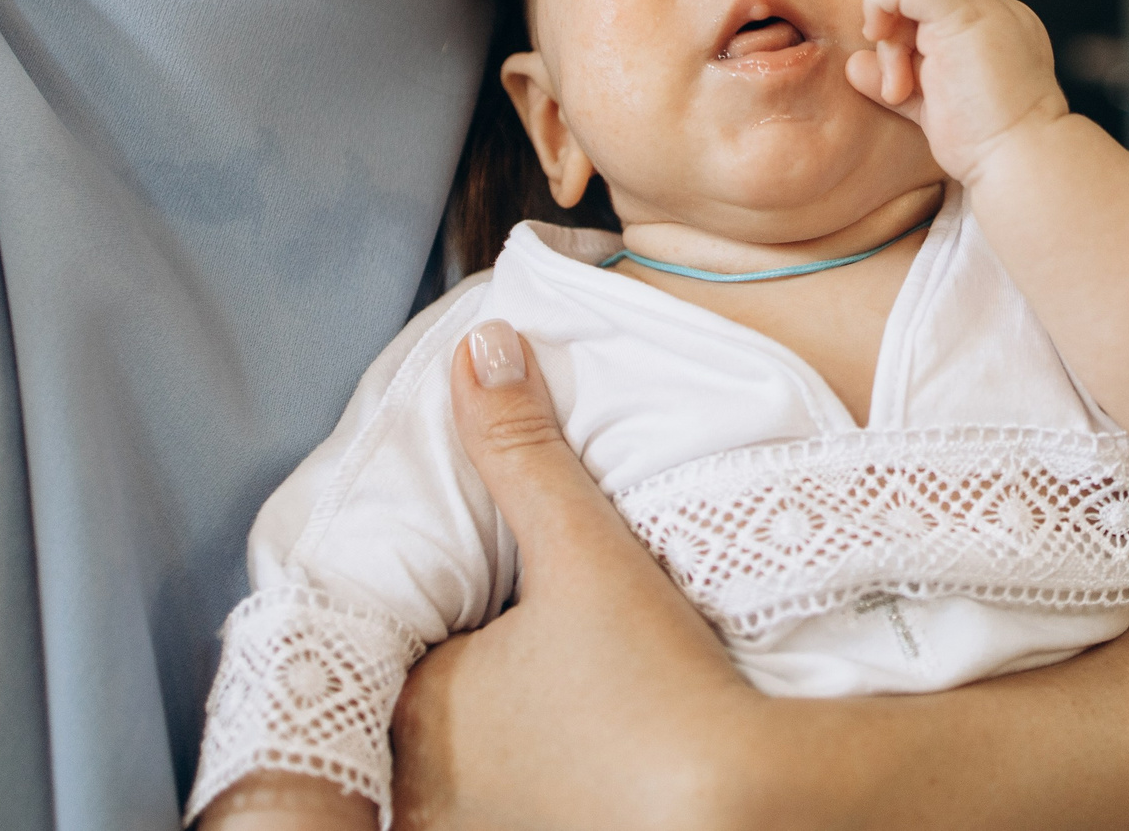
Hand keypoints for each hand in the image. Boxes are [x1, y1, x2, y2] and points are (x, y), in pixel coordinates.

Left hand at [390, 323, 775, 830]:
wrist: (742, 800)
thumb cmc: (654, 684)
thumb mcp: (583, 551)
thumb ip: (522, 452)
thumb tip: (481, 347)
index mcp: (418, 712)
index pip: (386, 643)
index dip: (424, 605)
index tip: (461, 581)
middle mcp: (428, 787)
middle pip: (416, 703)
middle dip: (450, 666)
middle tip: (504, 625)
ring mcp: (481, 828)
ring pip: (456, 761)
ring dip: (487, 722)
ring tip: (544, 681)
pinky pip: (506, 800)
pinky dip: (524, 773)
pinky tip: (575, 740)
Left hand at [845, 0, 1066, 183]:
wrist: (1020, 160)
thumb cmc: (986, 148)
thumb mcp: (937, 109)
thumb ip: (904, 82)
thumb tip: (857, 65)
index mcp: (1005, 31)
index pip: (953, 1)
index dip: (919, 32)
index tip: (910, 83)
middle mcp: (1000, 11)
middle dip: (902, 35)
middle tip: (900, 88)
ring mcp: (986, 8)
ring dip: (892, 40)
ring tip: (900, 89)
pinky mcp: (962, 14)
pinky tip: (877, 35)